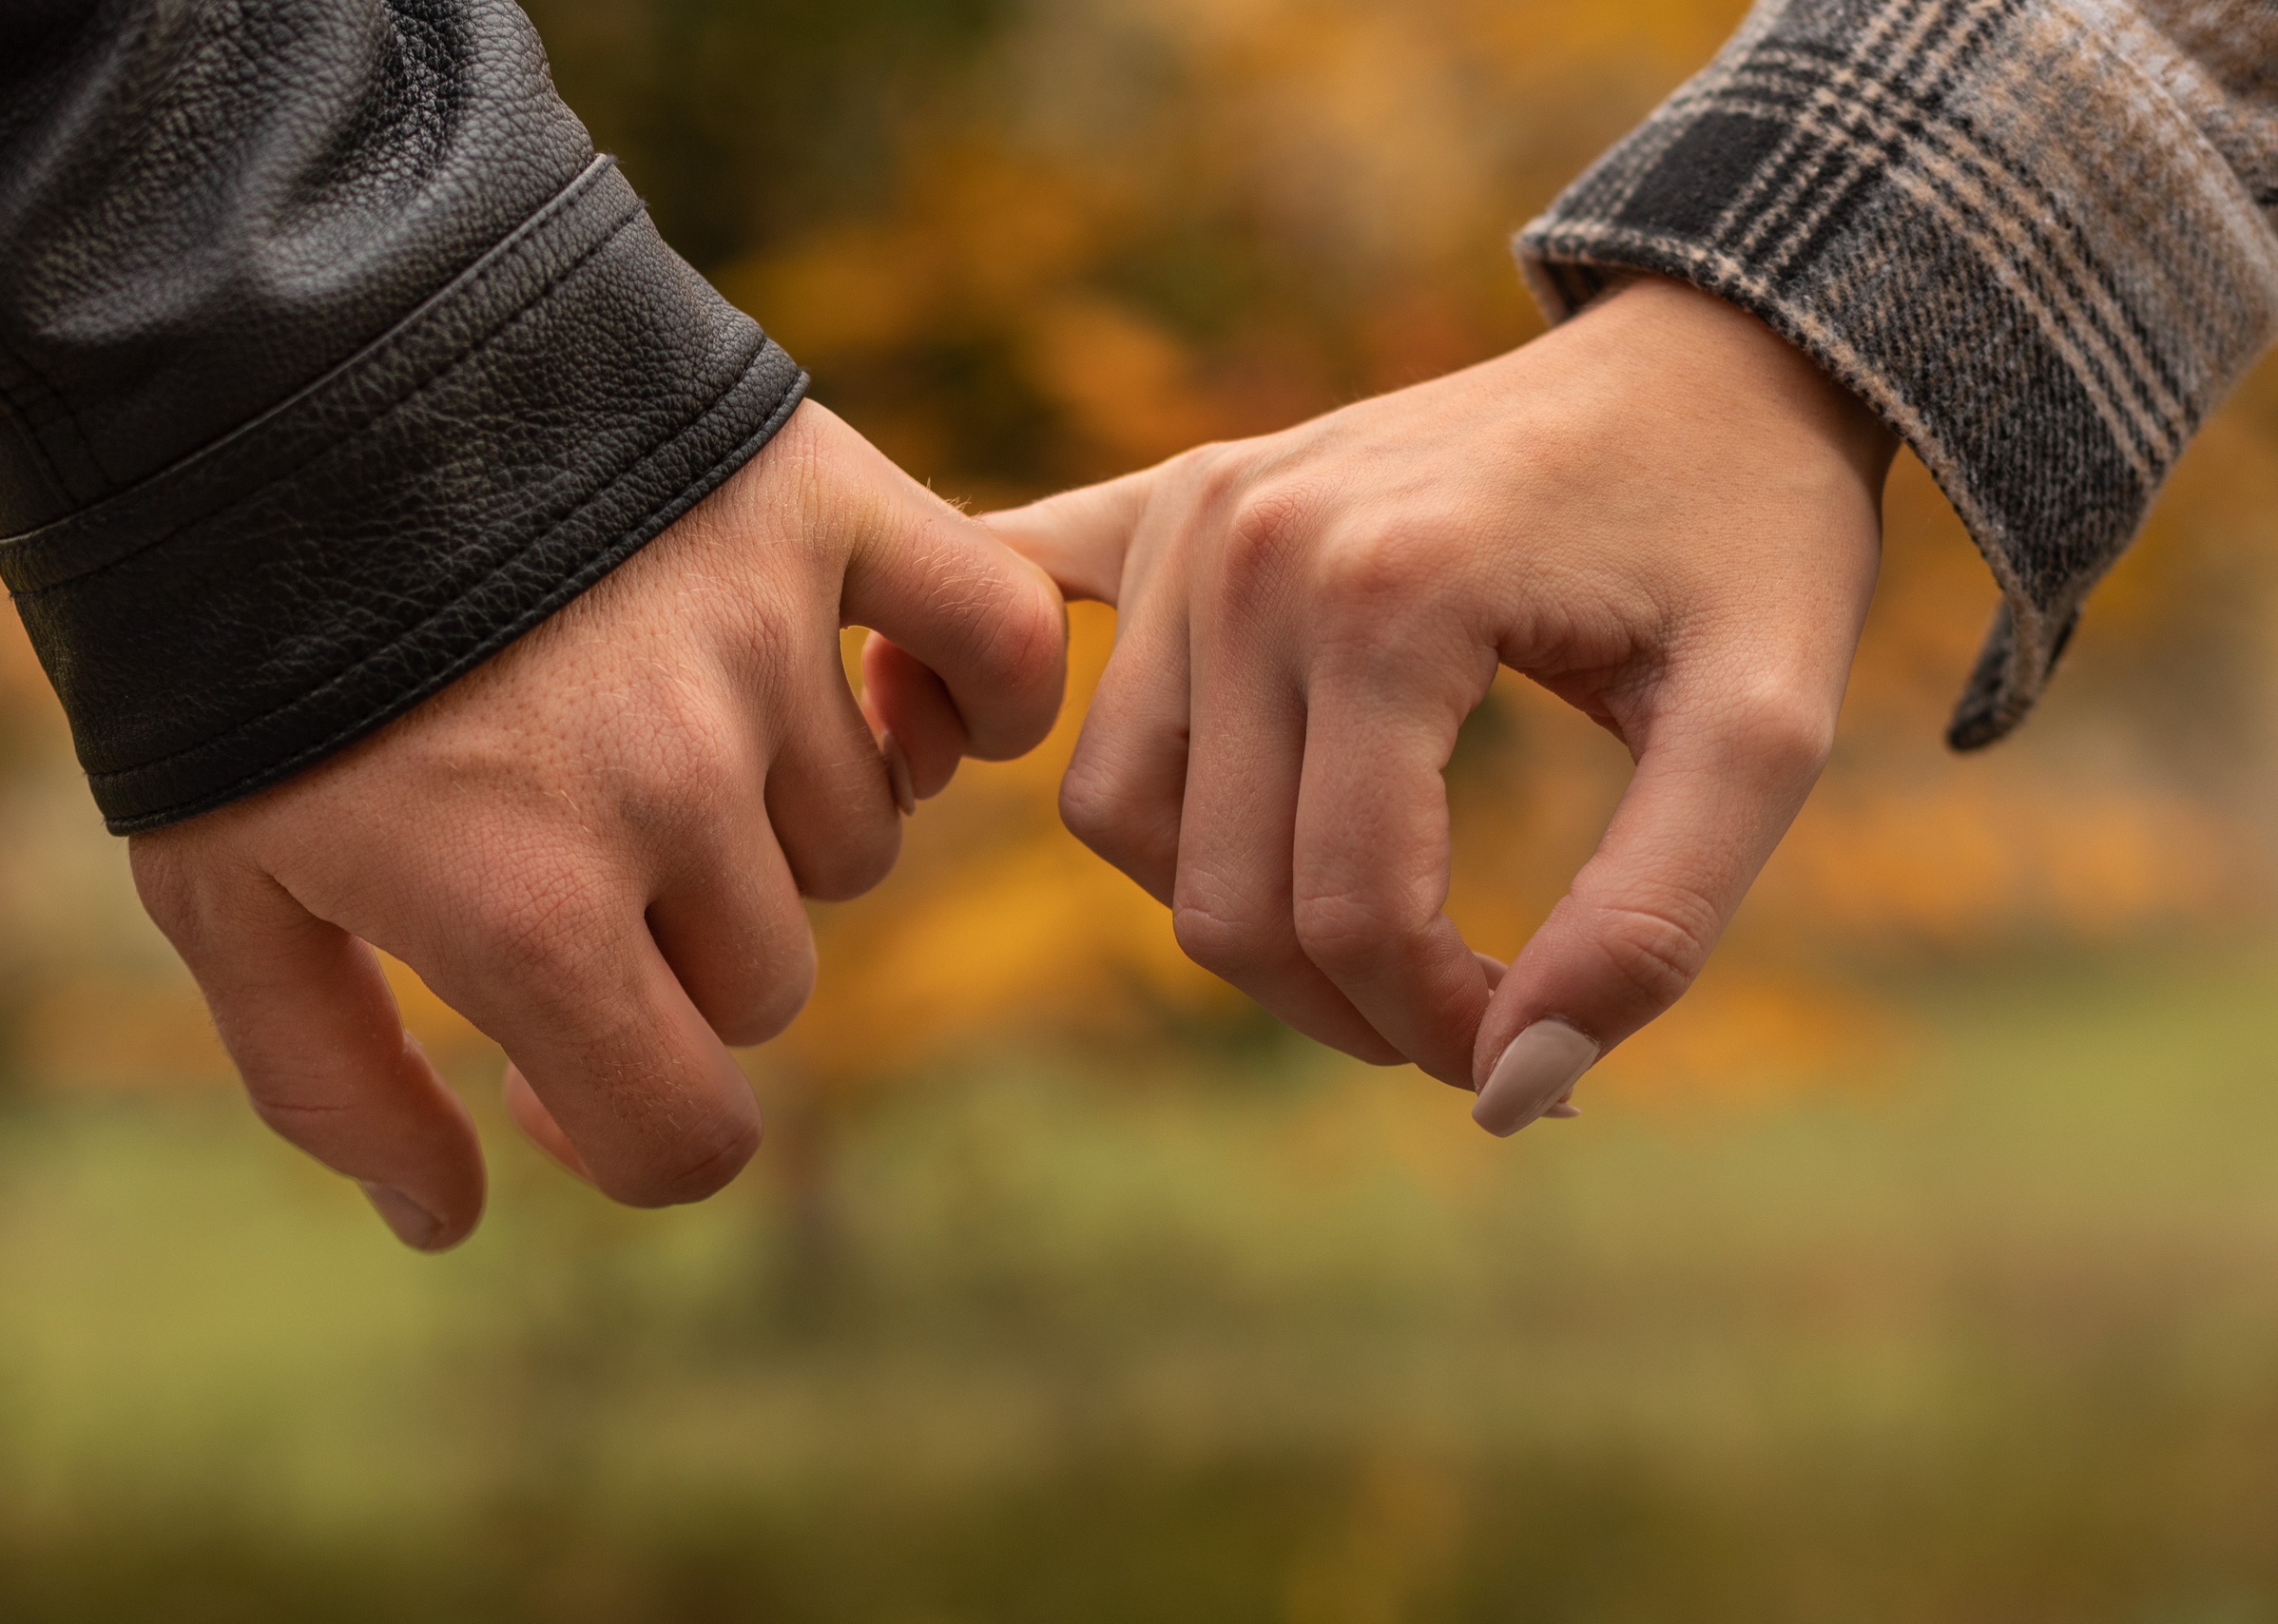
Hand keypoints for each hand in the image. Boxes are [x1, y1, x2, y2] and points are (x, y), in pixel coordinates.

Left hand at [129, 402, 1065, 1247]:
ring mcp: (759, 643)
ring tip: (670, 724)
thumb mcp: (223, 889)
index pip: (685, 1132)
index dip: (631, 1137)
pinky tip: (905, 703)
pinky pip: (1001, 641)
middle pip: (770, 978)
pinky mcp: (817, 506)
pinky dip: (986, 693)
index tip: (564, 1075)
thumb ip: (334, 1082)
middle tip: (580, 845)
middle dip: (676, 950)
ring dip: (779, 816)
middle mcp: (666, 789)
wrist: (263, 366)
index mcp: (521, 908)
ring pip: (861, 835)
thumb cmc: (239, 651)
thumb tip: (458, 1217)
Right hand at [982, 276, 1895, 1135]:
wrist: (1709, 352)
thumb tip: (1518, 1094)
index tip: (1533, 1053)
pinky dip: (983, 696)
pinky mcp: (1166, 497)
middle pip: (1220, 893)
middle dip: (1341, 1004)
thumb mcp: (1766, 731)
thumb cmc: (1750, 539)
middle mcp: (1252, 548)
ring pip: (1121, 816)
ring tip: (1357, 926)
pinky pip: (1019, 620)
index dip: (1441, 1030)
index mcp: (1393, 597)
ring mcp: (1191, 514)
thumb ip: (1650, 926)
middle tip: (1462, 1018)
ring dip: (1225, 913)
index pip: (1351, 910)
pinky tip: (977, 754)